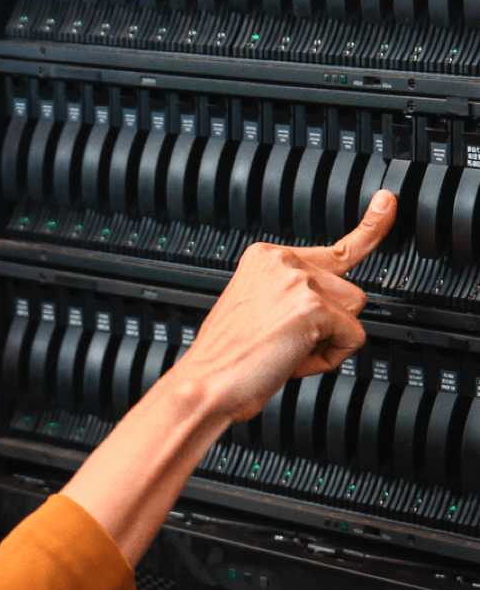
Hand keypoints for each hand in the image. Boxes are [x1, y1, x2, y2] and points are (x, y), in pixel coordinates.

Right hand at [171, 189, 395, 422]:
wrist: (203, 385)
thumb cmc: (224, 359)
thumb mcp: (255, 312)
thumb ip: (291, 296)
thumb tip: (332, 304)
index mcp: (266, 258)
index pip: (336, 245)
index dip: (371, 227)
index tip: (386, 203)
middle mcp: (282, 261)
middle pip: (348, 292)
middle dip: (326, 325)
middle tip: (281, 344)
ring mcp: (298, 281)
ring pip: (353, 312)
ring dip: (326, 343)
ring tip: (283, 353)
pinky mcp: (312, 306)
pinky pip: (351, 338)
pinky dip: (327, 360)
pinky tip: (291, 362)